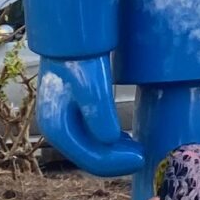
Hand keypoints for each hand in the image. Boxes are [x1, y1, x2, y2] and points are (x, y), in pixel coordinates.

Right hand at [35, 54, 141, 175]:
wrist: (66, 36)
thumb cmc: (79, 56)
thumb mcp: (91, 81)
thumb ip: (100, 111)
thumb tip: (109, 140)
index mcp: (57, 126)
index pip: (89, 158)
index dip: (117, 163)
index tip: (142, 156)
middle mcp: (55, 130)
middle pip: (89, 158)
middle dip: (117, 160)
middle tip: (144, 153)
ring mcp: (62, 123)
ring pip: (90, 150)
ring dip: (114, 152)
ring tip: (138, 146)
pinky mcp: (70, 116)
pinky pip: (90, 138)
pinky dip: (109, 142)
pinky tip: (125, 138)